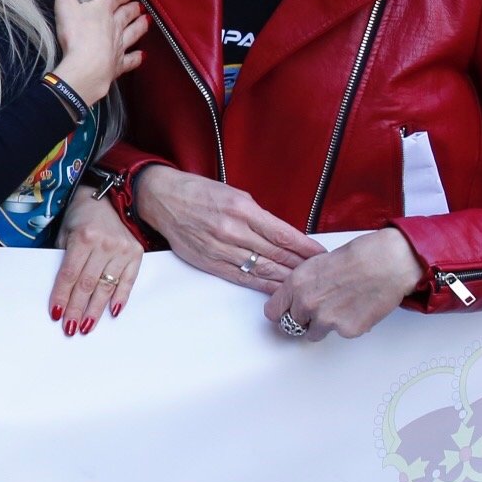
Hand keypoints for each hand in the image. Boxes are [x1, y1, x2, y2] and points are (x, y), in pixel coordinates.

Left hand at [47, 187, 140, 334]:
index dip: (62, 296)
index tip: (56, 314)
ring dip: (96, 310)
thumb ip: (63, 258)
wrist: (106, 198)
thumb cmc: (80, 218)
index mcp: (83, 238)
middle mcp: (105, 244)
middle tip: (70, 328)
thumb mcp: (65, 233)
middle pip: (87, 285)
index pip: (69, 275)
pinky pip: (128, 281)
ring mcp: (123, 249)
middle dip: (77, 309)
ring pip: (106, 287)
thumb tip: (61, 291)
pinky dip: (120, 298)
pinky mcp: (136, 253)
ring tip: (87, 326)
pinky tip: (112, 312)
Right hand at [51, 0, 146, 107]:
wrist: (86, 67)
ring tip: (147, 20)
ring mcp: (119, 45)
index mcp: (102, 9)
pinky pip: (131, 59)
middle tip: (140, 5)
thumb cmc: (75, 36)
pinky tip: (143, 55)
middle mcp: (115, 26)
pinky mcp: (118, 64)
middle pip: (127, 14)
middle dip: (133, 8)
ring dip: (140, 26)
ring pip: (133, 32)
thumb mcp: (64, 5)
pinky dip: (137, 57)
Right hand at [132, 165, 323, 290]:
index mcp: (241, 209)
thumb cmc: (197, 193)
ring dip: (285, 277)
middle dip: (300, 264)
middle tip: (318, 271)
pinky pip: (241, 277)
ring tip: (303, 282)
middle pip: (275, 253)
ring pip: (261, 268)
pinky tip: (276, 288)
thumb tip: (283, 235)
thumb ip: (258, 216)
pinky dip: (261, 284)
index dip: (305, 247)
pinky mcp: (209, 261)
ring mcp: (219, 248)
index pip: (283, 234)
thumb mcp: (234, 194)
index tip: (320, 253)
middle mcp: (231, 230)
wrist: (161, 199)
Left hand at [267, 228, 424, 340]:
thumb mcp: (316, 263)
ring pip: (314, 334)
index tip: (286, 313)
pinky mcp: (347, 330)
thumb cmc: (357, 257)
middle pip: (292, 325)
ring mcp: (326, 320)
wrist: (386, 263)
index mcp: (296, 285)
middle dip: (303, 319)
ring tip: (340, 308)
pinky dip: (348, 325)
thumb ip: (301, 284)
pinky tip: (357, 309)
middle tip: (319, 309)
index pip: (273, 312)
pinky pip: (341, 334)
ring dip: (323, 326)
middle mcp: (307, 304)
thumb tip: (296, 297)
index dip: (281, 312)